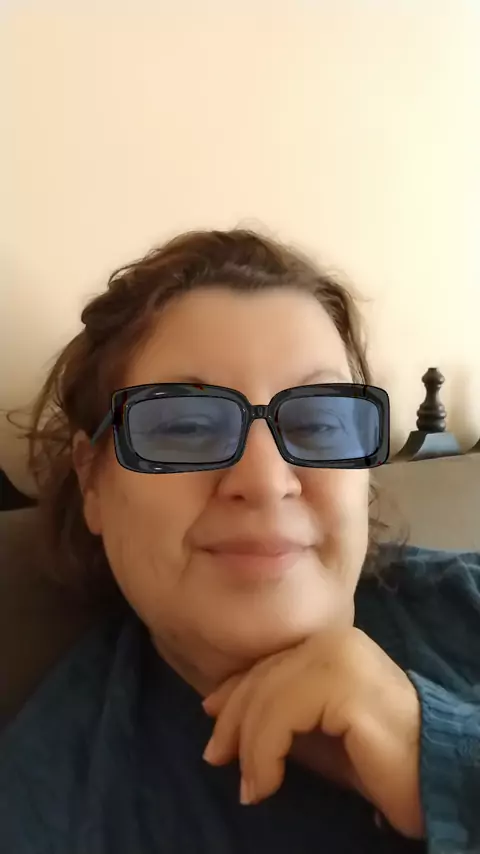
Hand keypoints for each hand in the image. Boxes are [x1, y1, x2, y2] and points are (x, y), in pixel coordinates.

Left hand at [202, 627, 424, 840]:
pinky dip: (264, 754)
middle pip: (263, 676)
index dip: (234, 692)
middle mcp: (334, 639)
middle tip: (216, 760)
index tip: (211, 721)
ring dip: (249, 748)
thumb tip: (220, 710)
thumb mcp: (313, 731)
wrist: (432, 777)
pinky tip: (266, 784)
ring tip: (251, 786)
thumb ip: (278, 712)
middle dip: (232, 721)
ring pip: (267, 697)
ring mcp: (340, 657)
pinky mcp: (344, 684)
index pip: (269, 661)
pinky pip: (281, 716)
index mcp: (330, 640)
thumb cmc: (374, 759)